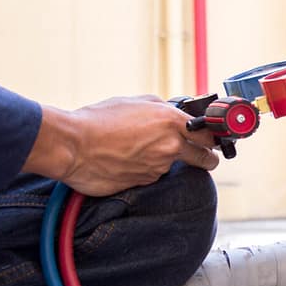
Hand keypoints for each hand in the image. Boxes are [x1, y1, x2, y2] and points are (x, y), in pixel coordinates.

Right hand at [23, 95, 219, 196]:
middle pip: (206, 159)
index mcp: (172, 122)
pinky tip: (125, 160)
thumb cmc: (97, 120)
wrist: (72, 146)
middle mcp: (170, 147)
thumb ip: (160, 108)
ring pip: (172, 166)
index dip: (213, 139)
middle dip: (205, 158)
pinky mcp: (143, 183)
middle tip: (198, 155)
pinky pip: (150, 176)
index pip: (210, 136)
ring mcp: (158, 168)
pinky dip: (143, 170)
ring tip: (137, 150)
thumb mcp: (134, 102)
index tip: (213, 141)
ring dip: (162, 161)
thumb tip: (173, 111)